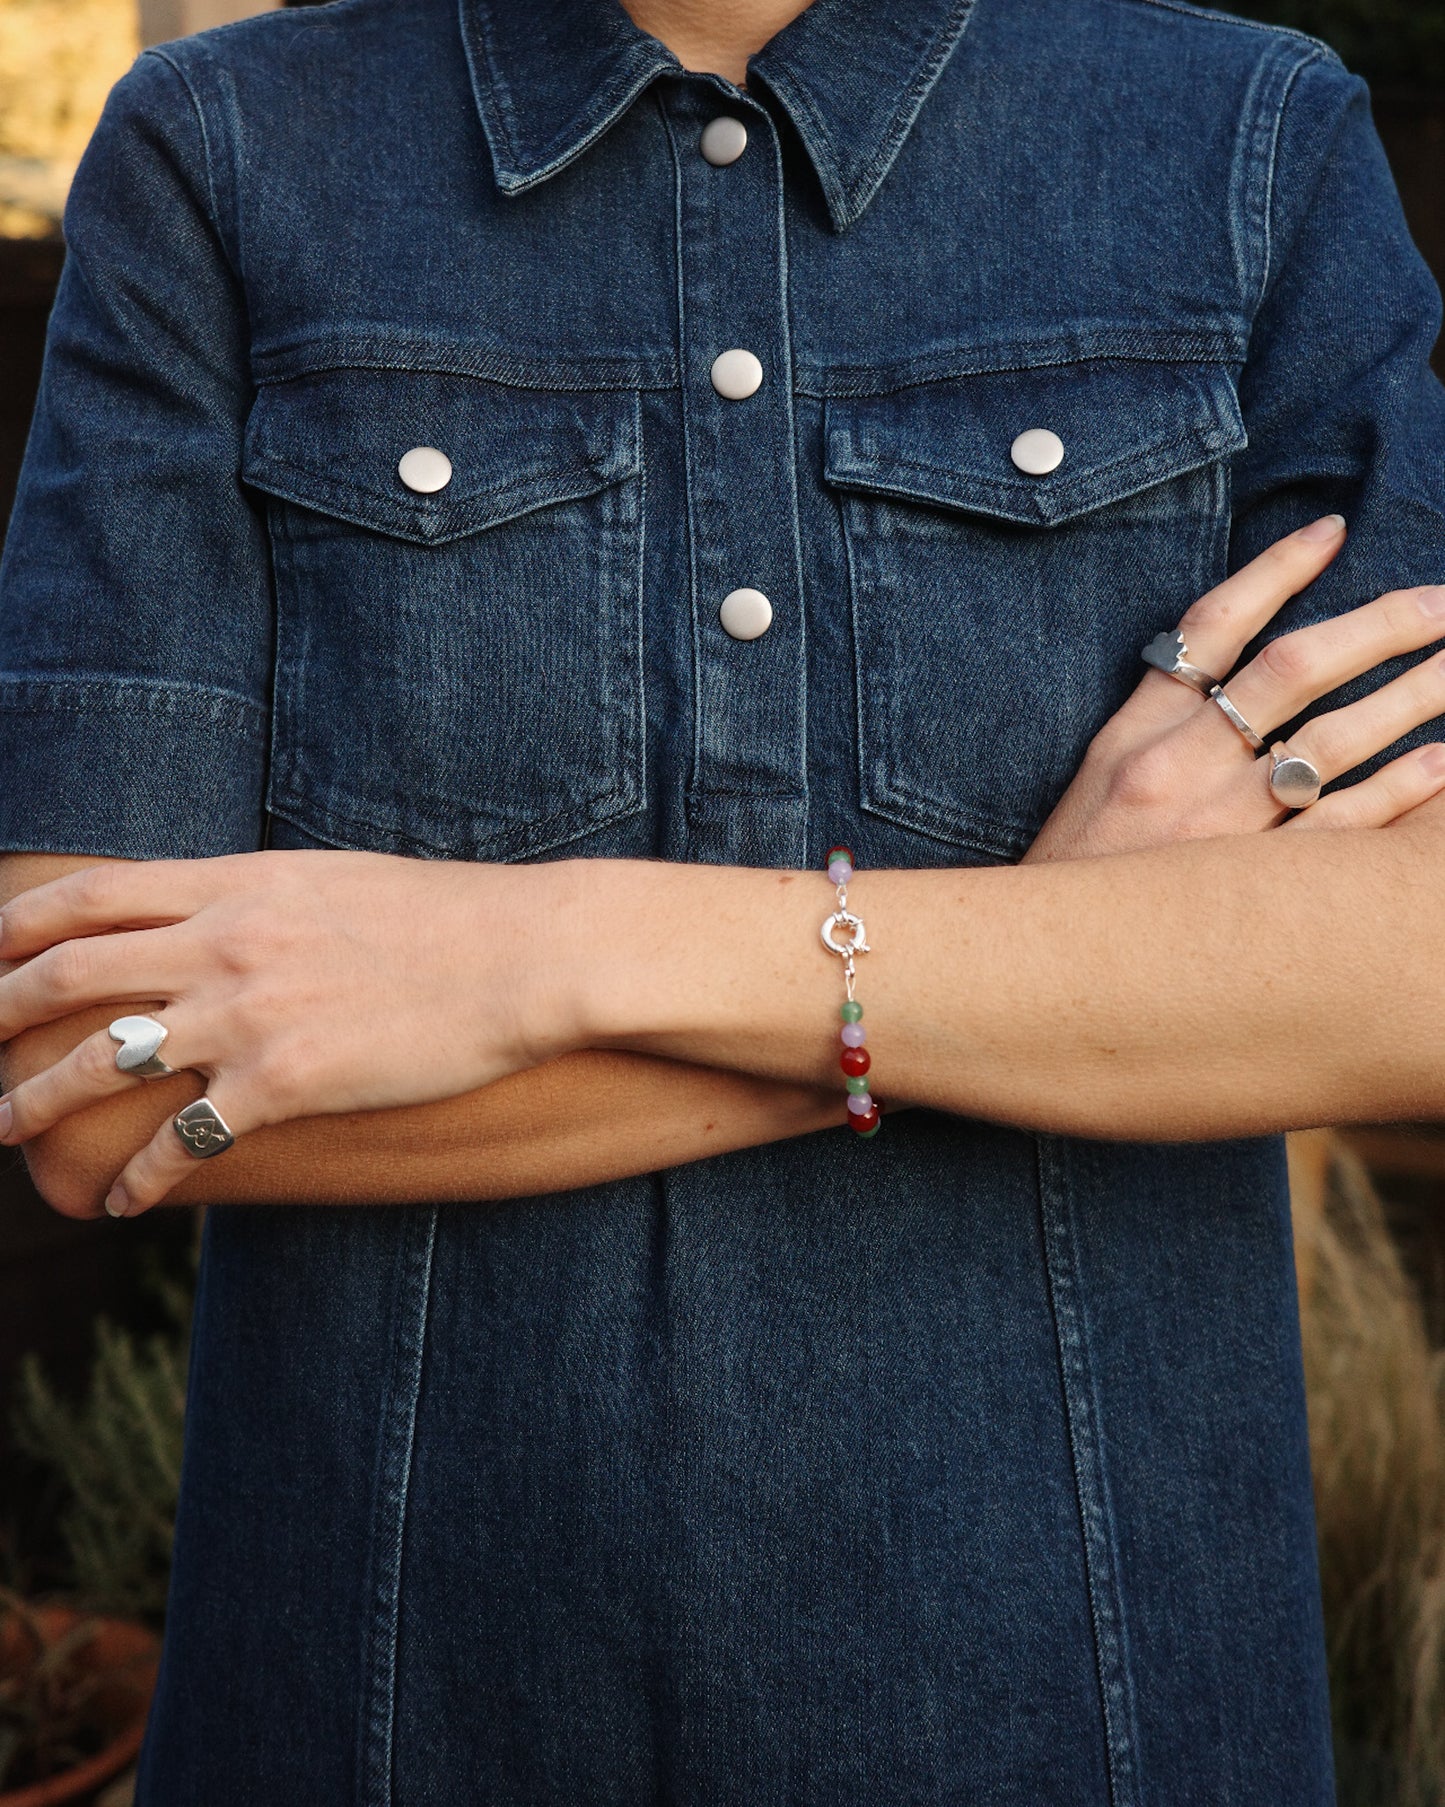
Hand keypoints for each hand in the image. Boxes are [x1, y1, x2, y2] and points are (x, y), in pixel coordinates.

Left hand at [0, 850, 584, 1216]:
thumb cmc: (444, 915)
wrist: (523, 958)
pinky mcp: (287, 1083)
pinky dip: (139, 1180)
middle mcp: (224, 944)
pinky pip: (183, 1140)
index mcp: (235, 883)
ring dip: (34, 1099)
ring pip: (103, 1060)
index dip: (17, 923)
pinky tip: (123, 1205)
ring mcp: (250, 1015)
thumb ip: (255, 894)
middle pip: (69, 973)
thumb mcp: (331, 879)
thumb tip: (210, 910)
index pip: (89, 894)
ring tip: (3, 1128)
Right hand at [1023, 515, 1444, 862]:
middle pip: (1295, 670)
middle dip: (1379, 627)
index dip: (1277, 572)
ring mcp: (1225, 830)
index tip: (1334, 531)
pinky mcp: (1253, 889)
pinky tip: (1444, 763)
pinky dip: (1398, 791)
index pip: (1214, 627)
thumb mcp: (1100, 771)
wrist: (1053, 961)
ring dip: (1412, 697)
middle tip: (1442, 602)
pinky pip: (1342, 829)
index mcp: (1140, 732)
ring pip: (1335, 740)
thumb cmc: (1080, 864)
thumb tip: (1227, 653)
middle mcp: (1184, 769)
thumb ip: (1161, 710)